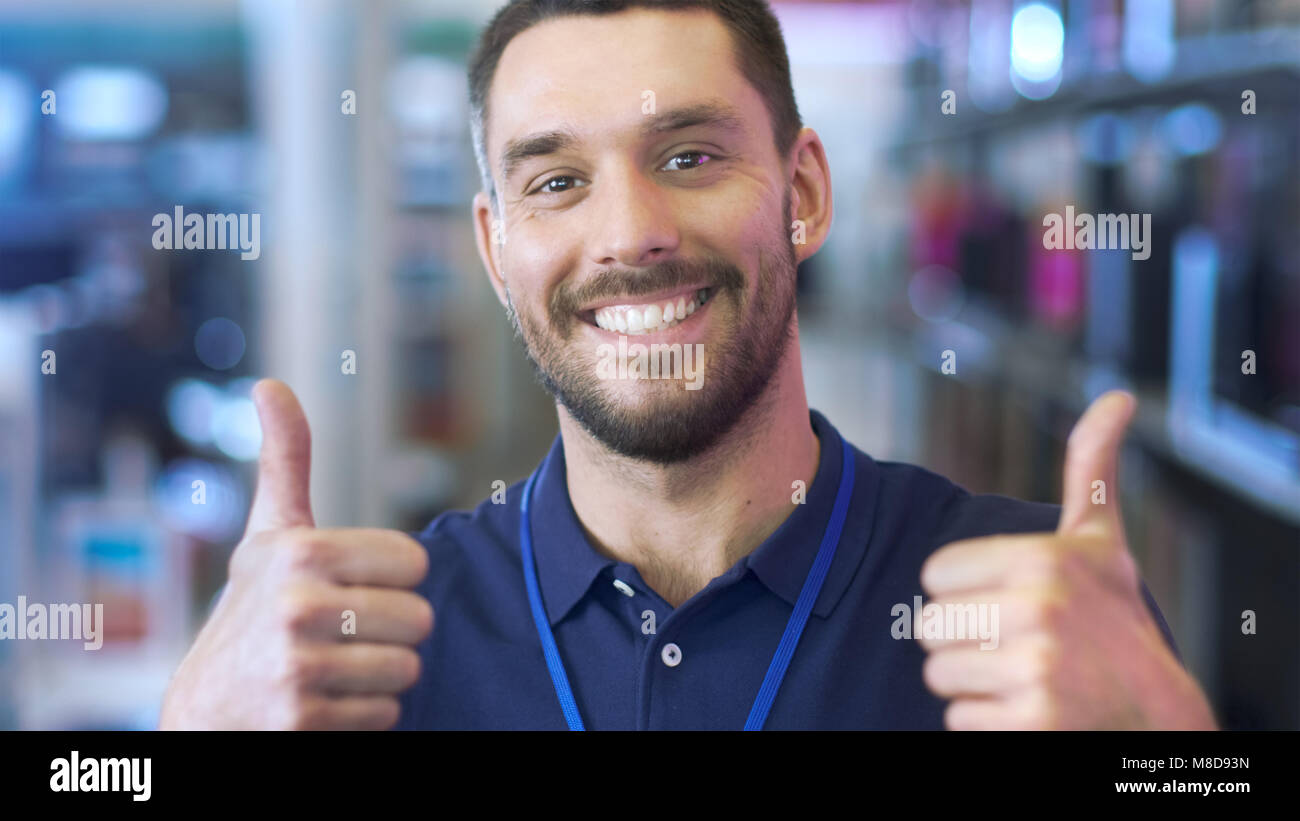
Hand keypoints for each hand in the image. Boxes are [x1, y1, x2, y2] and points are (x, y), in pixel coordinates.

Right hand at [159, 379, 432, 728]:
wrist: (203, 711)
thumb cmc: (250, 612)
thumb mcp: (267, 536)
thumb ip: (285, 462)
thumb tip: (271, 385)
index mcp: (301, 551)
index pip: (416, 563)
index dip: (391, 580)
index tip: (352, 588)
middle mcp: (298, 605)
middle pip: (419, 620)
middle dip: (390, 633)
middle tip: (344, 636)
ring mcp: (298, 667)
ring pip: (407, 669)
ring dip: (379, 677)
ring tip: (333, 669)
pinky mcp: (302, 720)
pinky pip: (385, 715)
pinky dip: (364, 717)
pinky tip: (322, 704)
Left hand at [916, 391, 1217, 729]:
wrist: (1157, 711)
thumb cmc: (1114, 617)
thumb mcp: (1100, 541)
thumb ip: (1090, 469)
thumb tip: (1116, 398)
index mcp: (1042, 560)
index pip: (933, 576)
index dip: (962, 592)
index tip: (1005, 599)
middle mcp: (1039, 611)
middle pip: (929, 626)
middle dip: (963, 639)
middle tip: (1012, 642)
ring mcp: (1037, 670)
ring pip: (938, 673)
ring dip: (970, 681)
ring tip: (1019, 674)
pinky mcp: (1033, 722)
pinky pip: (958, 719)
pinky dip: (984, 721)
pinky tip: (1026, 709)